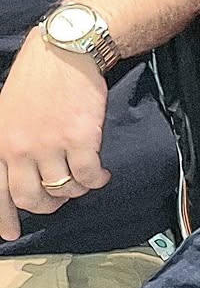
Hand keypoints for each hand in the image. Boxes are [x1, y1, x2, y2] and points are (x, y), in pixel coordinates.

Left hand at [0, 36, 109, 240]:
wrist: (64, 54)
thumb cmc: (35, 80)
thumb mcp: (5, 113)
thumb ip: (8, 143)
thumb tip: (21, 173)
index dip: (4, 217)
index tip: (11, 234)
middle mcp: (19, 149)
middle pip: (30, 197)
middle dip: (48, 205)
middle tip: (60, 199)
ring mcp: (49, 146)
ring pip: (63, 189)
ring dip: (76, 191)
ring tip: (84, 180)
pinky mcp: (80, 140)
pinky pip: (89, 177)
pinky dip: (97, 181)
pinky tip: (102, 174)